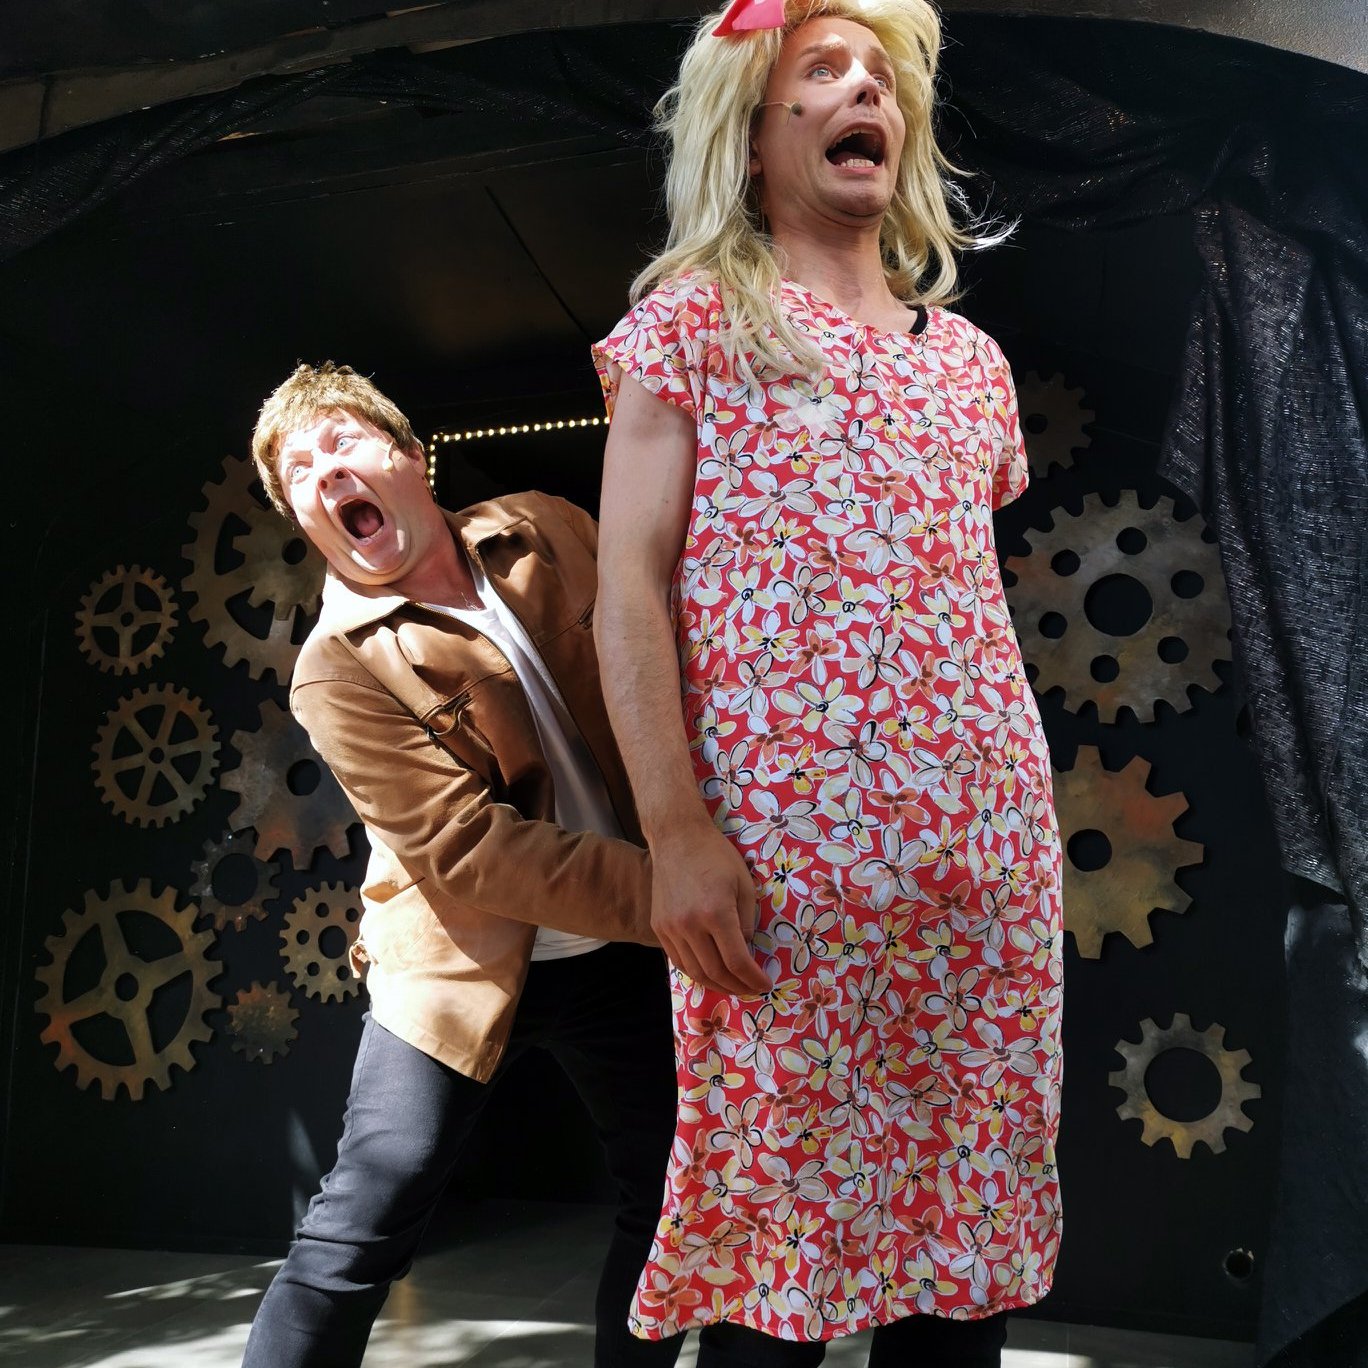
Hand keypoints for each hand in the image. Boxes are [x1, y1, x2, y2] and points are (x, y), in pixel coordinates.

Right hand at [650, 819, 771, 996]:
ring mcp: (670, 928)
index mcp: (716, 913)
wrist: (677, 837)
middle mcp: (690, 925)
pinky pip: (678, 960)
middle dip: (737, 987)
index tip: (765, 984)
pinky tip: (710, 973)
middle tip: (751, 990)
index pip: (737, 961)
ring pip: (695, 971)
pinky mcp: (659, 927)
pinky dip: (696, 972)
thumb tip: (746, 952)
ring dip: (716, 985)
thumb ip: (747, 922)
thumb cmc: (716, 856)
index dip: (753, 979)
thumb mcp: (744, 885)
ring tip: (732, 986)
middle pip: (715, 972)